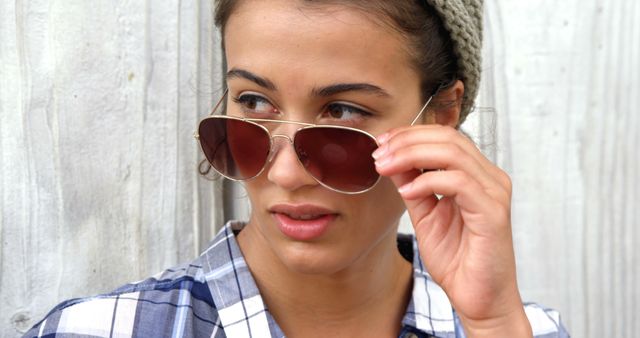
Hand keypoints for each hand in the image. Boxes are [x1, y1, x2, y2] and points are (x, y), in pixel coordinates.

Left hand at [373, 125, 531, 336]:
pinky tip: (407, 192)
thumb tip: (392, 159)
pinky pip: (458, 182)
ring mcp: (494, 193)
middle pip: (448, 137)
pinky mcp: (493, 212)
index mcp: (477, 175)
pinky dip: (427, 181)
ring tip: (385, 167)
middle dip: (406, 141)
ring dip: (411, 155)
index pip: (445, 137)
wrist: (478, 298)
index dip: (410, 135)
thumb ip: (413, 185)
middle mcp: (490, 178)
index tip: (381, 143)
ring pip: (453, 153)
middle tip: (378, 153)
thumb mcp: (425, 214)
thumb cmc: (457, 260)